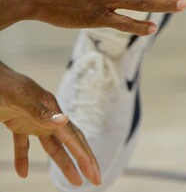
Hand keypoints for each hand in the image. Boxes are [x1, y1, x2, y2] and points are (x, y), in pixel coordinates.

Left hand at [0, 62, 100, 185]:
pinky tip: (23, 172)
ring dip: (63, 163)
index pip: (73, 137)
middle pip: (69, 142)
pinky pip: (24, 146)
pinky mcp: (19, 124)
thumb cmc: (6, 85)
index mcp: (52, 110)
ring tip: (74, 181)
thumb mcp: (23, 98)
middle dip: (83, 161)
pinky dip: (24, 159)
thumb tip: (64, 120)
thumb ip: (42, 111)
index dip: (85, 157)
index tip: (95, 174)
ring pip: (52, 147)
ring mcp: (34, 121)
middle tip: (96, 179)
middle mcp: (47, 117)